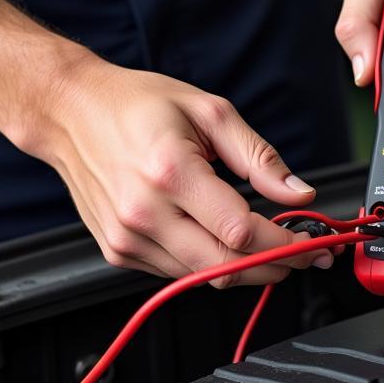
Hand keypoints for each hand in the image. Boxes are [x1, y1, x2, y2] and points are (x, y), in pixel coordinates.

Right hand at [32, 58, 329, 284]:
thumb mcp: (210, 112)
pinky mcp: (118, 251)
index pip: (241, 231)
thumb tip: (301, 194)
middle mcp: (144, 213)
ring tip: (272, 247)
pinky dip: (210, 263)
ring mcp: (127, 238)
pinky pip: (178, 272)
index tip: (313, 243)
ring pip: (204, 277)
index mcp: (170, 172)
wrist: (70, 112)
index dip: (286, 244)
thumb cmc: (136, 106)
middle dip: (276, 266)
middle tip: (305, 255)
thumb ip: (260, 158)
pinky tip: (222, 240)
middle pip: (226, 266)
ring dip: (246, 269)